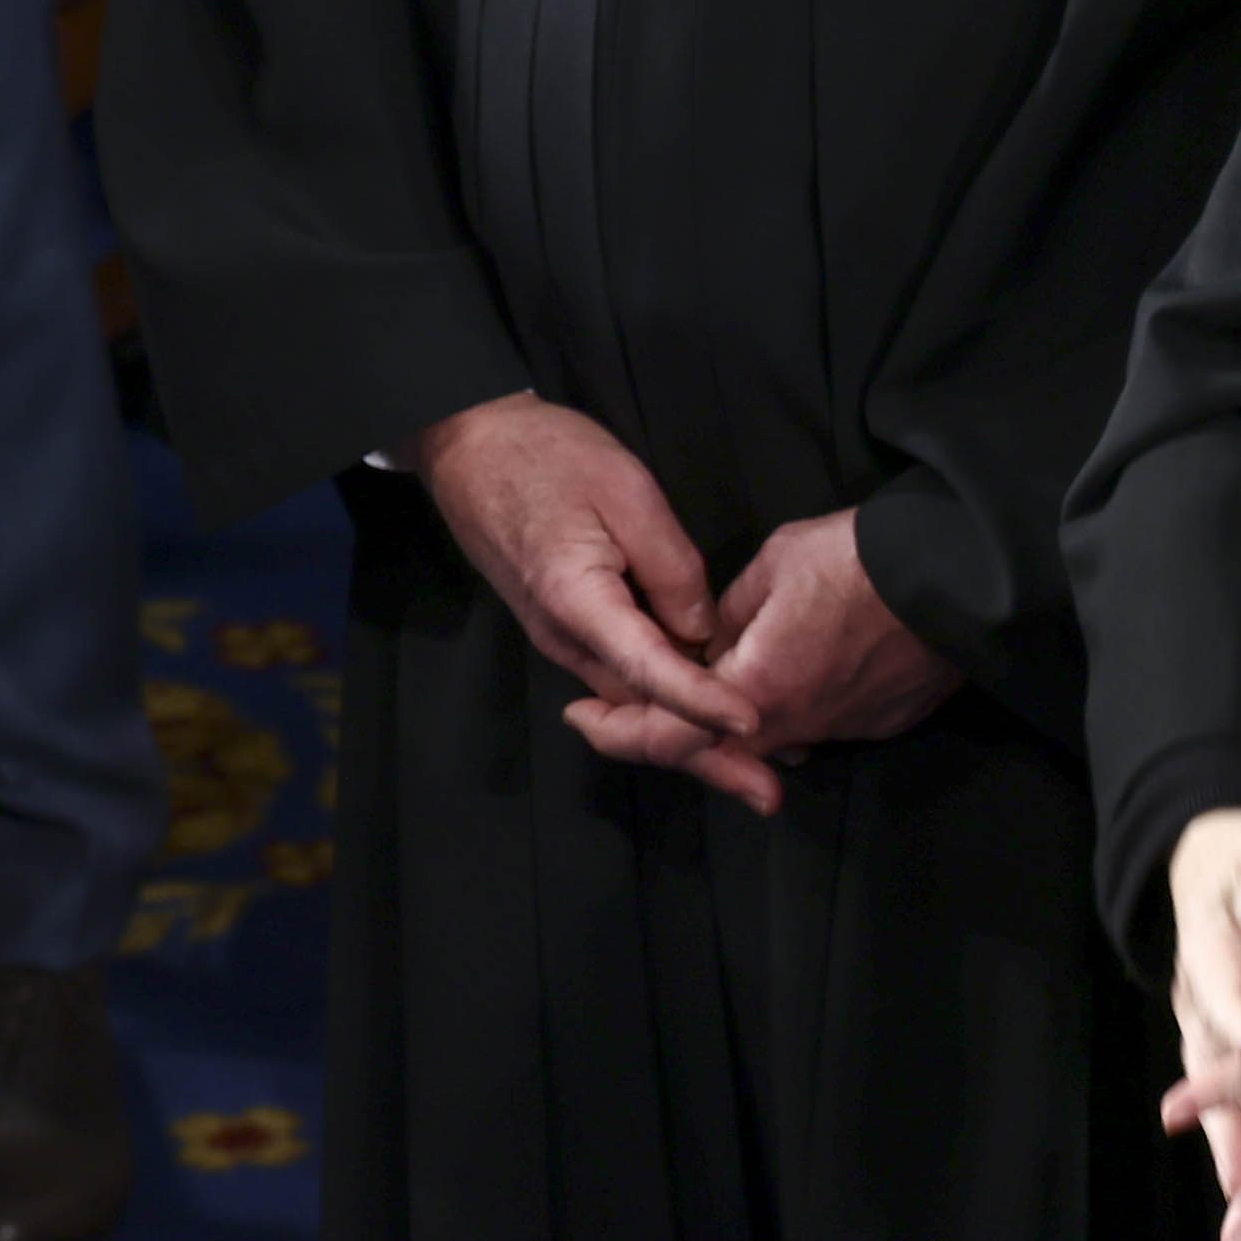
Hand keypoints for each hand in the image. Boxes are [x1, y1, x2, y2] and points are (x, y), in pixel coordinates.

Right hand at [412, 393, 750, 762]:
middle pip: (643, 711)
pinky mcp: (572, 628)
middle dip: (705, 755)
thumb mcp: (628, 493)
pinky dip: (669, 704)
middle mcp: (568, 638)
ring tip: (756, 769)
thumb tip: (705, 631)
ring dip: (691, 740)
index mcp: (578, 603)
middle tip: (768, 793)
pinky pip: (625, 679)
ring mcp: (566, 638)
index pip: (649, 668)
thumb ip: (672, 567)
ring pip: (634, 703)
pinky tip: (712, 716)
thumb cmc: (550, 458)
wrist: (472, 447)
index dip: (702, 702)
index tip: (752, 726)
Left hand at [561, 508, 965, 811]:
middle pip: (709, 751)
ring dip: (728, 724)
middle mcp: (793, 725)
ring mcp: (840, 729)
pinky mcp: (879, 723)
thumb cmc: (860, 560)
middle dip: (660, 732)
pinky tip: (793, 671)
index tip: (582, 714)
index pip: (664, 736)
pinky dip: (787, 708)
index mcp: (753, 689)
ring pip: (766, 741)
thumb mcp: (772, 565)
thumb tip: (710, 642)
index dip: (613, 731)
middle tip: (622, 711)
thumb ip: (727, 614)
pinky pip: (818, 725)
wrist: (962, 573)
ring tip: (708, 685)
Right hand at [1162, 807, 1240, 1212]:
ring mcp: (1217, 1036)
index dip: (1240, 1020)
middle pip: (1211, 1072)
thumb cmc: (1239, 860)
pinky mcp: (1239, 1056)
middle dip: (1228, 1127)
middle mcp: (1205, 1002)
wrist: (1208, 874)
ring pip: (1228, 1107)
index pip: (1223, 985)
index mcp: (1212, 948)